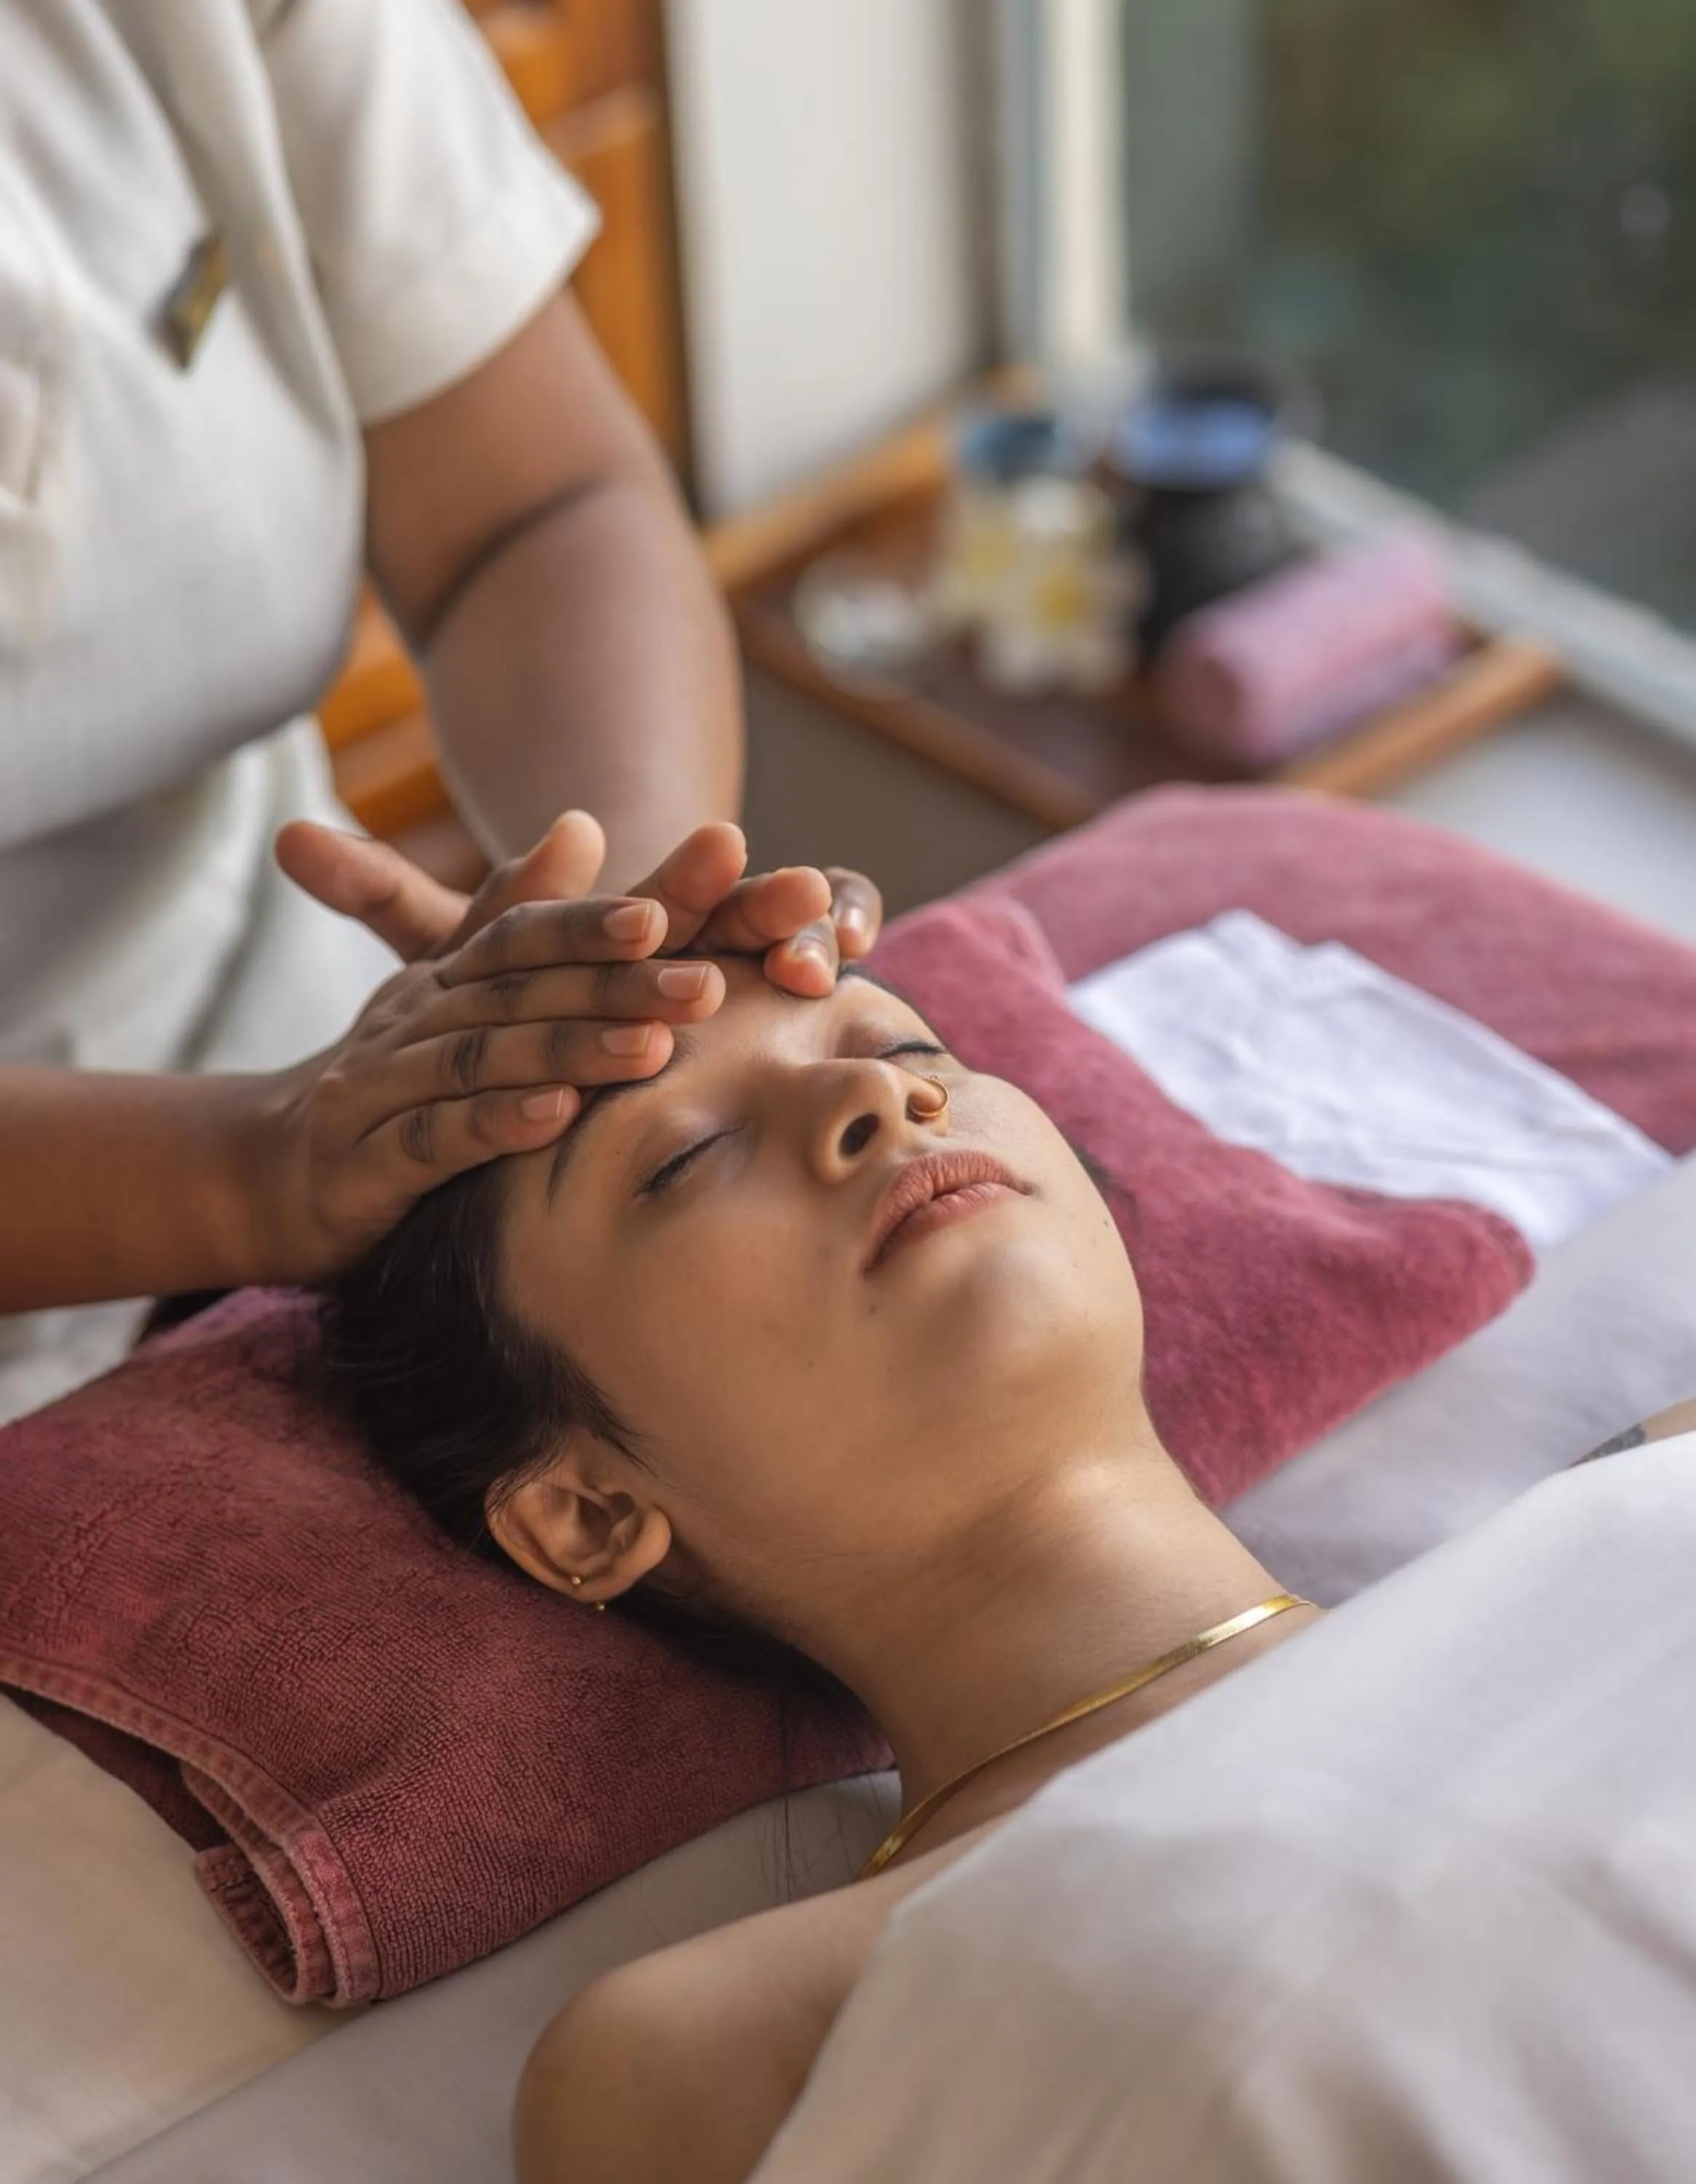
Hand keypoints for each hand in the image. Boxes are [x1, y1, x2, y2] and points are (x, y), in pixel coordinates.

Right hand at [258, 815, 882, 1276]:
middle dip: (615, 986)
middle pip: (520, 992)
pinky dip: (494, 1126)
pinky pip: (433, 1140)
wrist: (269, 1169)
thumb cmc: (391, 1077)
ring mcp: (379, 1087)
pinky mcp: (362, 1162)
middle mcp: (411, 1018)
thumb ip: (513, 912)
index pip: (525, 934)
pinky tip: (557, 1121)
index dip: (595, 919)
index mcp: (444, 976)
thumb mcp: (449, 988)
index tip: (670, 913)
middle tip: (705, 985)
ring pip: (481, 1059)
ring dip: (569, 1050)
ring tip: (653, 1048)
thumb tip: (582, 822)